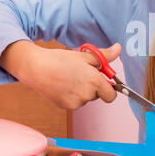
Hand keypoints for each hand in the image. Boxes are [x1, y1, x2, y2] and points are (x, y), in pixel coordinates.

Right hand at [0, 40, 121, 110]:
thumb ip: (105, 56)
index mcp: (94, 81)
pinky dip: (72, 96)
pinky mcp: (66, 107)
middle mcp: (87, 94)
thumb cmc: (60, 59)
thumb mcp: (84, 55)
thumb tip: (119, 49)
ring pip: (86, 98)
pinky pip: (75, 102)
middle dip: (94, 86)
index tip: (103, 81)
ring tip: (69, 78)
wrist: (35, 68)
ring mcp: (76, 102)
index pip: (111, 95)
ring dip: (82, 91)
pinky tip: (63, 85)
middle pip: (98, 95)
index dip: (109, 88)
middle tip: (82, 74)